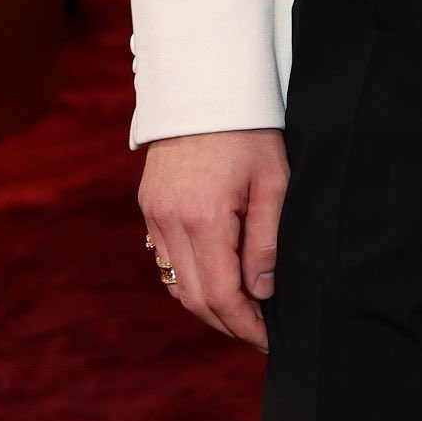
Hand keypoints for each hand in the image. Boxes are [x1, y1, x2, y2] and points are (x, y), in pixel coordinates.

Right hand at [139, 128, 288, 349]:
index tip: (268, 336)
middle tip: (257, 328)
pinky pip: (165, 259)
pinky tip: (214, 275)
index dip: (245, 324)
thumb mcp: (273, 179)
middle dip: (227, 321)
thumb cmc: (250, 129)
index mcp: (204, 217)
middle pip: (194, 298)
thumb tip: (263, 291)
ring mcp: (154, 214)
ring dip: (206, 302)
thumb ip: (267, 239)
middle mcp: (170, 222)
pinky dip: (188, 277)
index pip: (222, 295)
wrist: (206, 85)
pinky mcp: (148, 206)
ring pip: (176, 283)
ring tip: (240, 307)